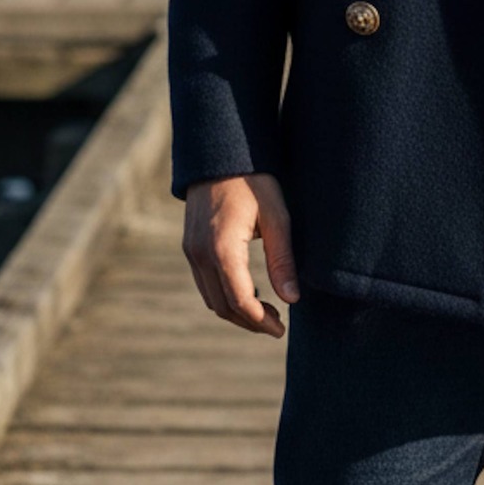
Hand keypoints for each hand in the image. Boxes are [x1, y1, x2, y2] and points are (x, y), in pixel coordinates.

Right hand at [182, 172, 299, 336]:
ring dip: (236, 312)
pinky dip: (225, 296)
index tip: (281, 330)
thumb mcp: (277, 217)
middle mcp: (200, 254)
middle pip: (223, 307)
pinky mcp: (190, 247)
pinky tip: (249, 292)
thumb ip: (283, 260)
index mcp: (222, 249)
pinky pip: (204, 284)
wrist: (221, 154)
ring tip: (267, 311)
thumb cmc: (255, 182)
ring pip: (211, 299)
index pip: (240, 301)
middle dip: (250, 322)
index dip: (261, 322)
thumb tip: (293, 299)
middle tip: (277, 325)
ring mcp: (191, 251)